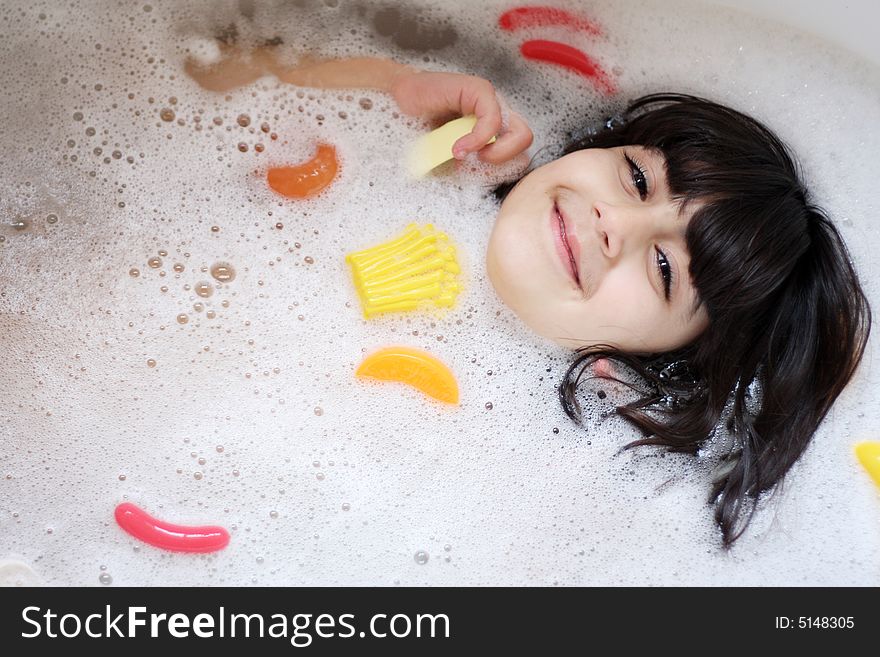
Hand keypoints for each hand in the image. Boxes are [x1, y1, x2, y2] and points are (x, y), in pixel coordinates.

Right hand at [390, 69, 532, 164]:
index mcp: (493, 131)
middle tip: (478, 165)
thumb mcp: (449, 157)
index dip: (502, 171)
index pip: (517, 154)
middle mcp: (497, 115)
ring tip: (465, 154)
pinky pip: (492, 121)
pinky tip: (457, 146)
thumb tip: (485, 180)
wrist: (397, 101)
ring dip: (495, 153)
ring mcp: (492, 102)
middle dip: (505, 163)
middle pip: (525, 143)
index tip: (477, 177)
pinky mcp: (480, 91)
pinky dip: (477, 139)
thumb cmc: (419, 129)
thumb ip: (469, 167)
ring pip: (520, 134)